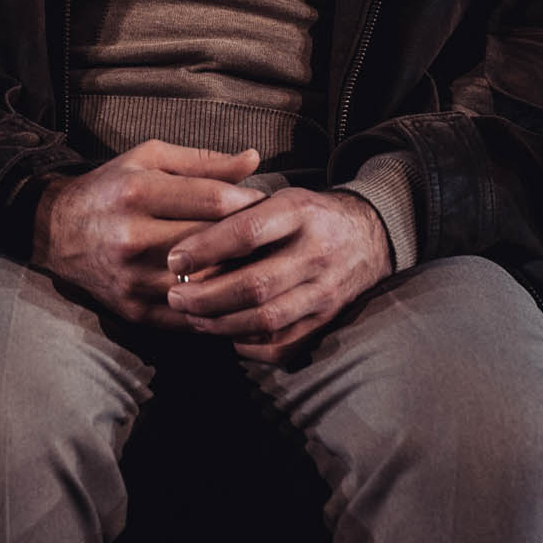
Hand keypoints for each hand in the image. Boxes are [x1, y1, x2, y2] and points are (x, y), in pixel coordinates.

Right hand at [30, 142, 264, 328]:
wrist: (57, 231)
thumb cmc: (111, 187)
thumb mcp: (149, 158)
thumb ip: (203, 161)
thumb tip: (255, 160)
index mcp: (138, 191)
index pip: (214, 200)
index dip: (250, 203)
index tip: (267, 206)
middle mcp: (133, 236)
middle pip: (214, 244)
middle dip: (250, 242)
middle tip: (274, 238)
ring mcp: (132, 278)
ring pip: (206, 284)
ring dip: (238, 278)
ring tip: (259, 268)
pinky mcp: (133, 310)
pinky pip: (189, 317)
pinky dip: (217, 309)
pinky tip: (234, 298)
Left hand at [163, 187, 391, 361]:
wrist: (368, 236)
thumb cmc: (306, 215)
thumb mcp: (279, 197)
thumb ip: (237, 212)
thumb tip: (185, 241)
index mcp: (300, 213)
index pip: (248, 232)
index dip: (207, 248)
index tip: (174, 260)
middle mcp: (316, 253)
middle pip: (256, 285)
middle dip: (207, 296)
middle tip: (175, 296)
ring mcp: (325, 292)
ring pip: (266, 319)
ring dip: (221, 324)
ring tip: (192, 317)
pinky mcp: (326, 321)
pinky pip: (283, 345)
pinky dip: (249, 345)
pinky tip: (227, 334)